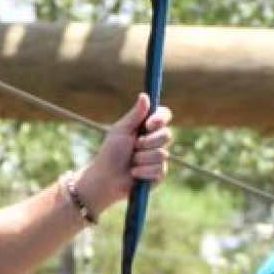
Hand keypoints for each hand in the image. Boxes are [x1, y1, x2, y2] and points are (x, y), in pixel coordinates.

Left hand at [74, 93, 173, 216]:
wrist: (107, 178)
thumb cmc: (111, 153)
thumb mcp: (122, 130)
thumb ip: (135, 115)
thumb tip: (145, 95)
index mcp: (147, 127)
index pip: (164, 115)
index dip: (160, 119)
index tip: (149, 124)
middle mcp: (155, 141)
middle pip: (167, 135)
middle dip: (149, 142)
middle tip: (135, 146)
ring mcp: (158, 158)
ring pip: (162, 154)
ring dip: (143, 158)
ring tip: (131, 162)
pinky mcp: (158, 175)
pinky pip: (160, 170)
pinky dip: (144, 171)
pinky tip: (135, 174)